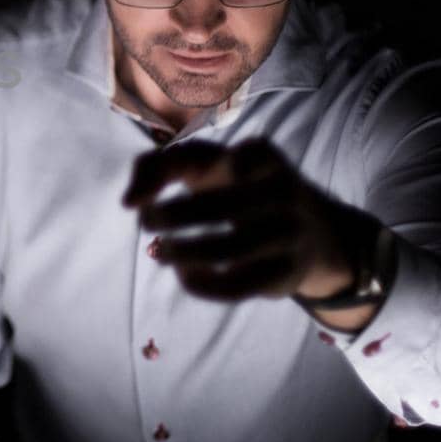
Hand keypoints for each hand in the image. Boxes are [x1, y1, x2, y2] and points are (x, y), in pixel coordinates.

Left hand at [120, 137, 374, 302]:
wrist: (312, 233)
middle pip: (214, 209)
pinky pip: (235, 285)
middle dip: (166, 217)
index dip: (181, 173)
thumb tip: (128, 202)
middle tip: (147, 220)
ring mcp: (287, 234)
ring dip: (178, 252)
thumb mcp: (205, 165)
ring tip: (158, 250)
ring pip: (224, 250)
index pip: (222, 155)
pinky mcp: (284, 273)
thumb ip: (156, 166)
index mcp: (261, 157)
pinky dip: (198, 283)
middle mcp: (281, 192)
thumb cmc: (236, 189)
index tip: (161, 183)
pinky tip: (185, 272)